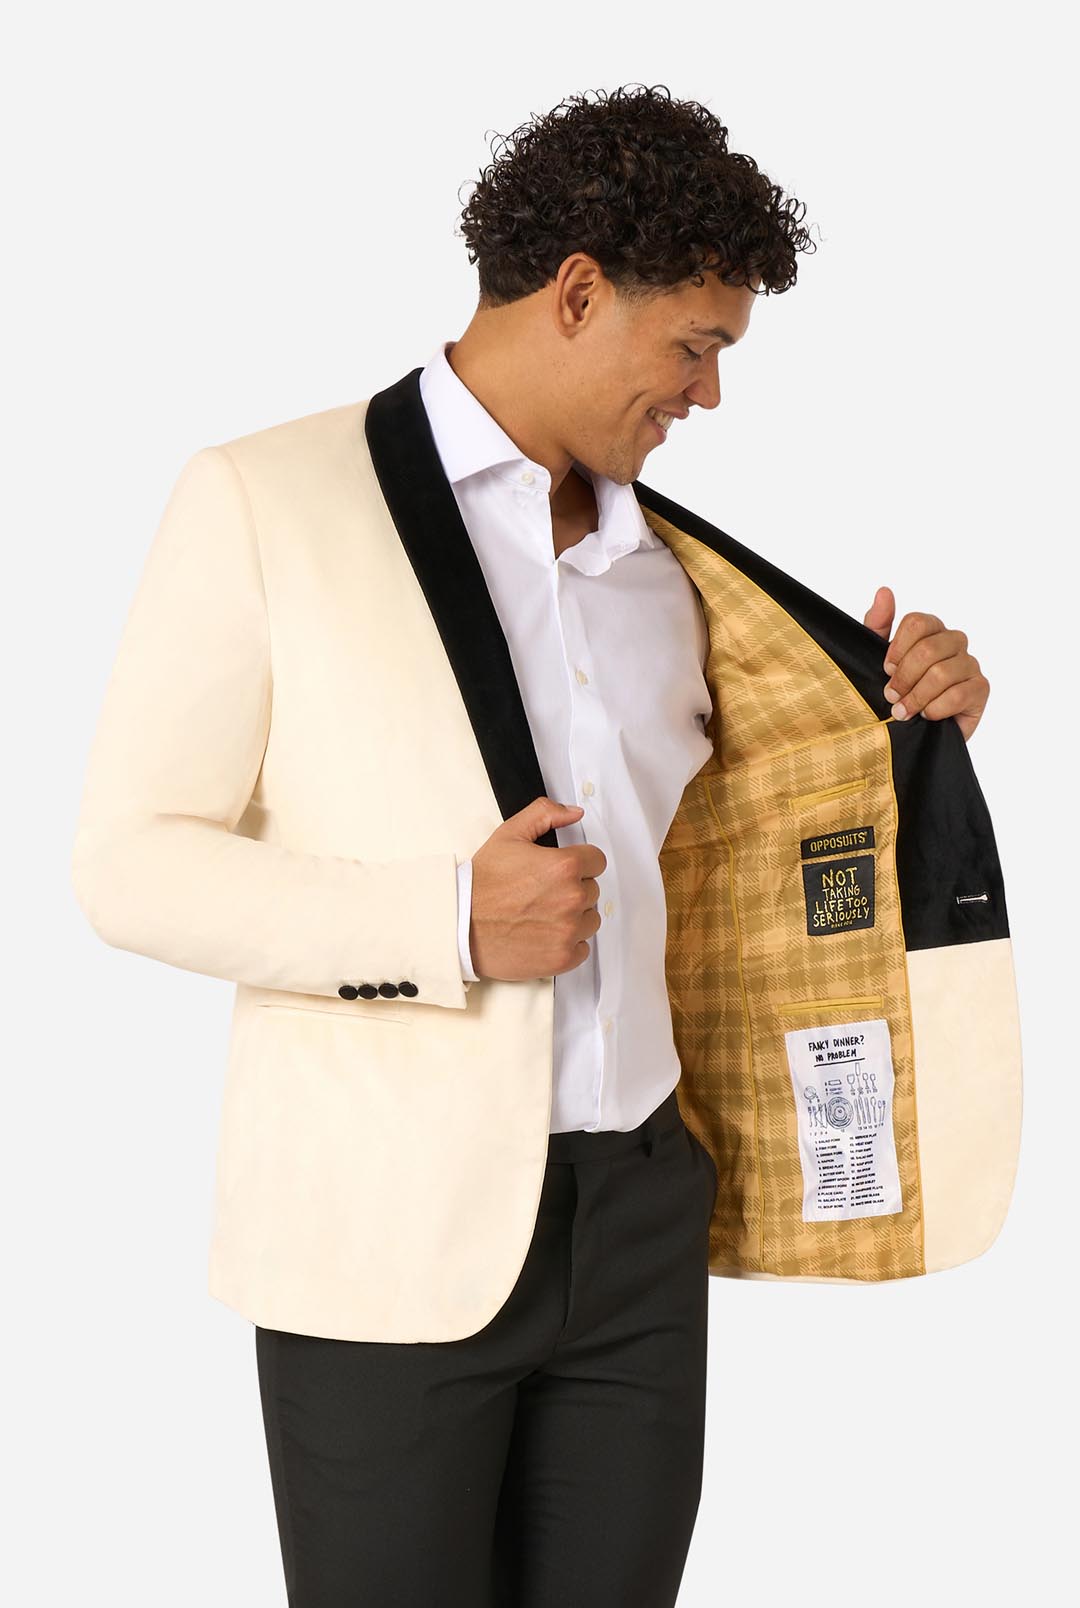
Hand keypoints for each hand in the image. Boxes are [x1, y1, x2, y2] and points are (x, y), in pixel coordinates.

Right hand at [469, 797, 607, 981]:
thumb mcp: (508, 834)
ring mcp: (568, 930)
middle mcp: (571, 898)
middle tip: (542, 894)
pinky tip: (544, 935)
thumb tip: (574, 813)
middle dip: (572, 890)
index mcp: (564, 866)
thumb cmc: (481, 883)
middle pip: (592, 891)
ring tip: (542, 915)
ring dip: (573, 917)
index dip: (578, 863)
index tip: (559, 872)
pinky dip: (567, 943)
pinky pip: (582, 948)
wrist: (459, 925)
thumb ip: (545, 814)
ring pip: (590, 920)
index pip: (596, 861)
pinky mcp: (562, 957)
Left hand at [863, 585, 989, 743]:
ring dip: (917, 697)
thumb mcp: (877, 659)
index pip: (918, 623)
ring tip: (903, 712)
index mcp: (932, 630)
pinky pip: (958, 693)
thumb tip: (884, 591)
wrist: (912, 733)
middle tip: (891, 696)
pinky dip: (936, 708)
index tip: (886, 670)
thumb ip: (878, 625)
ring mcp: (970, 665)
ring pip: (942, 673)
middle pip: (929, 649)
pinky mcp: (980, 689)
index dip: (897, 649)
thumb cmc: (897, 692)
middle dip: (905, 678)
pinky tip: (927, 716)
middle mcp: (954, 643)